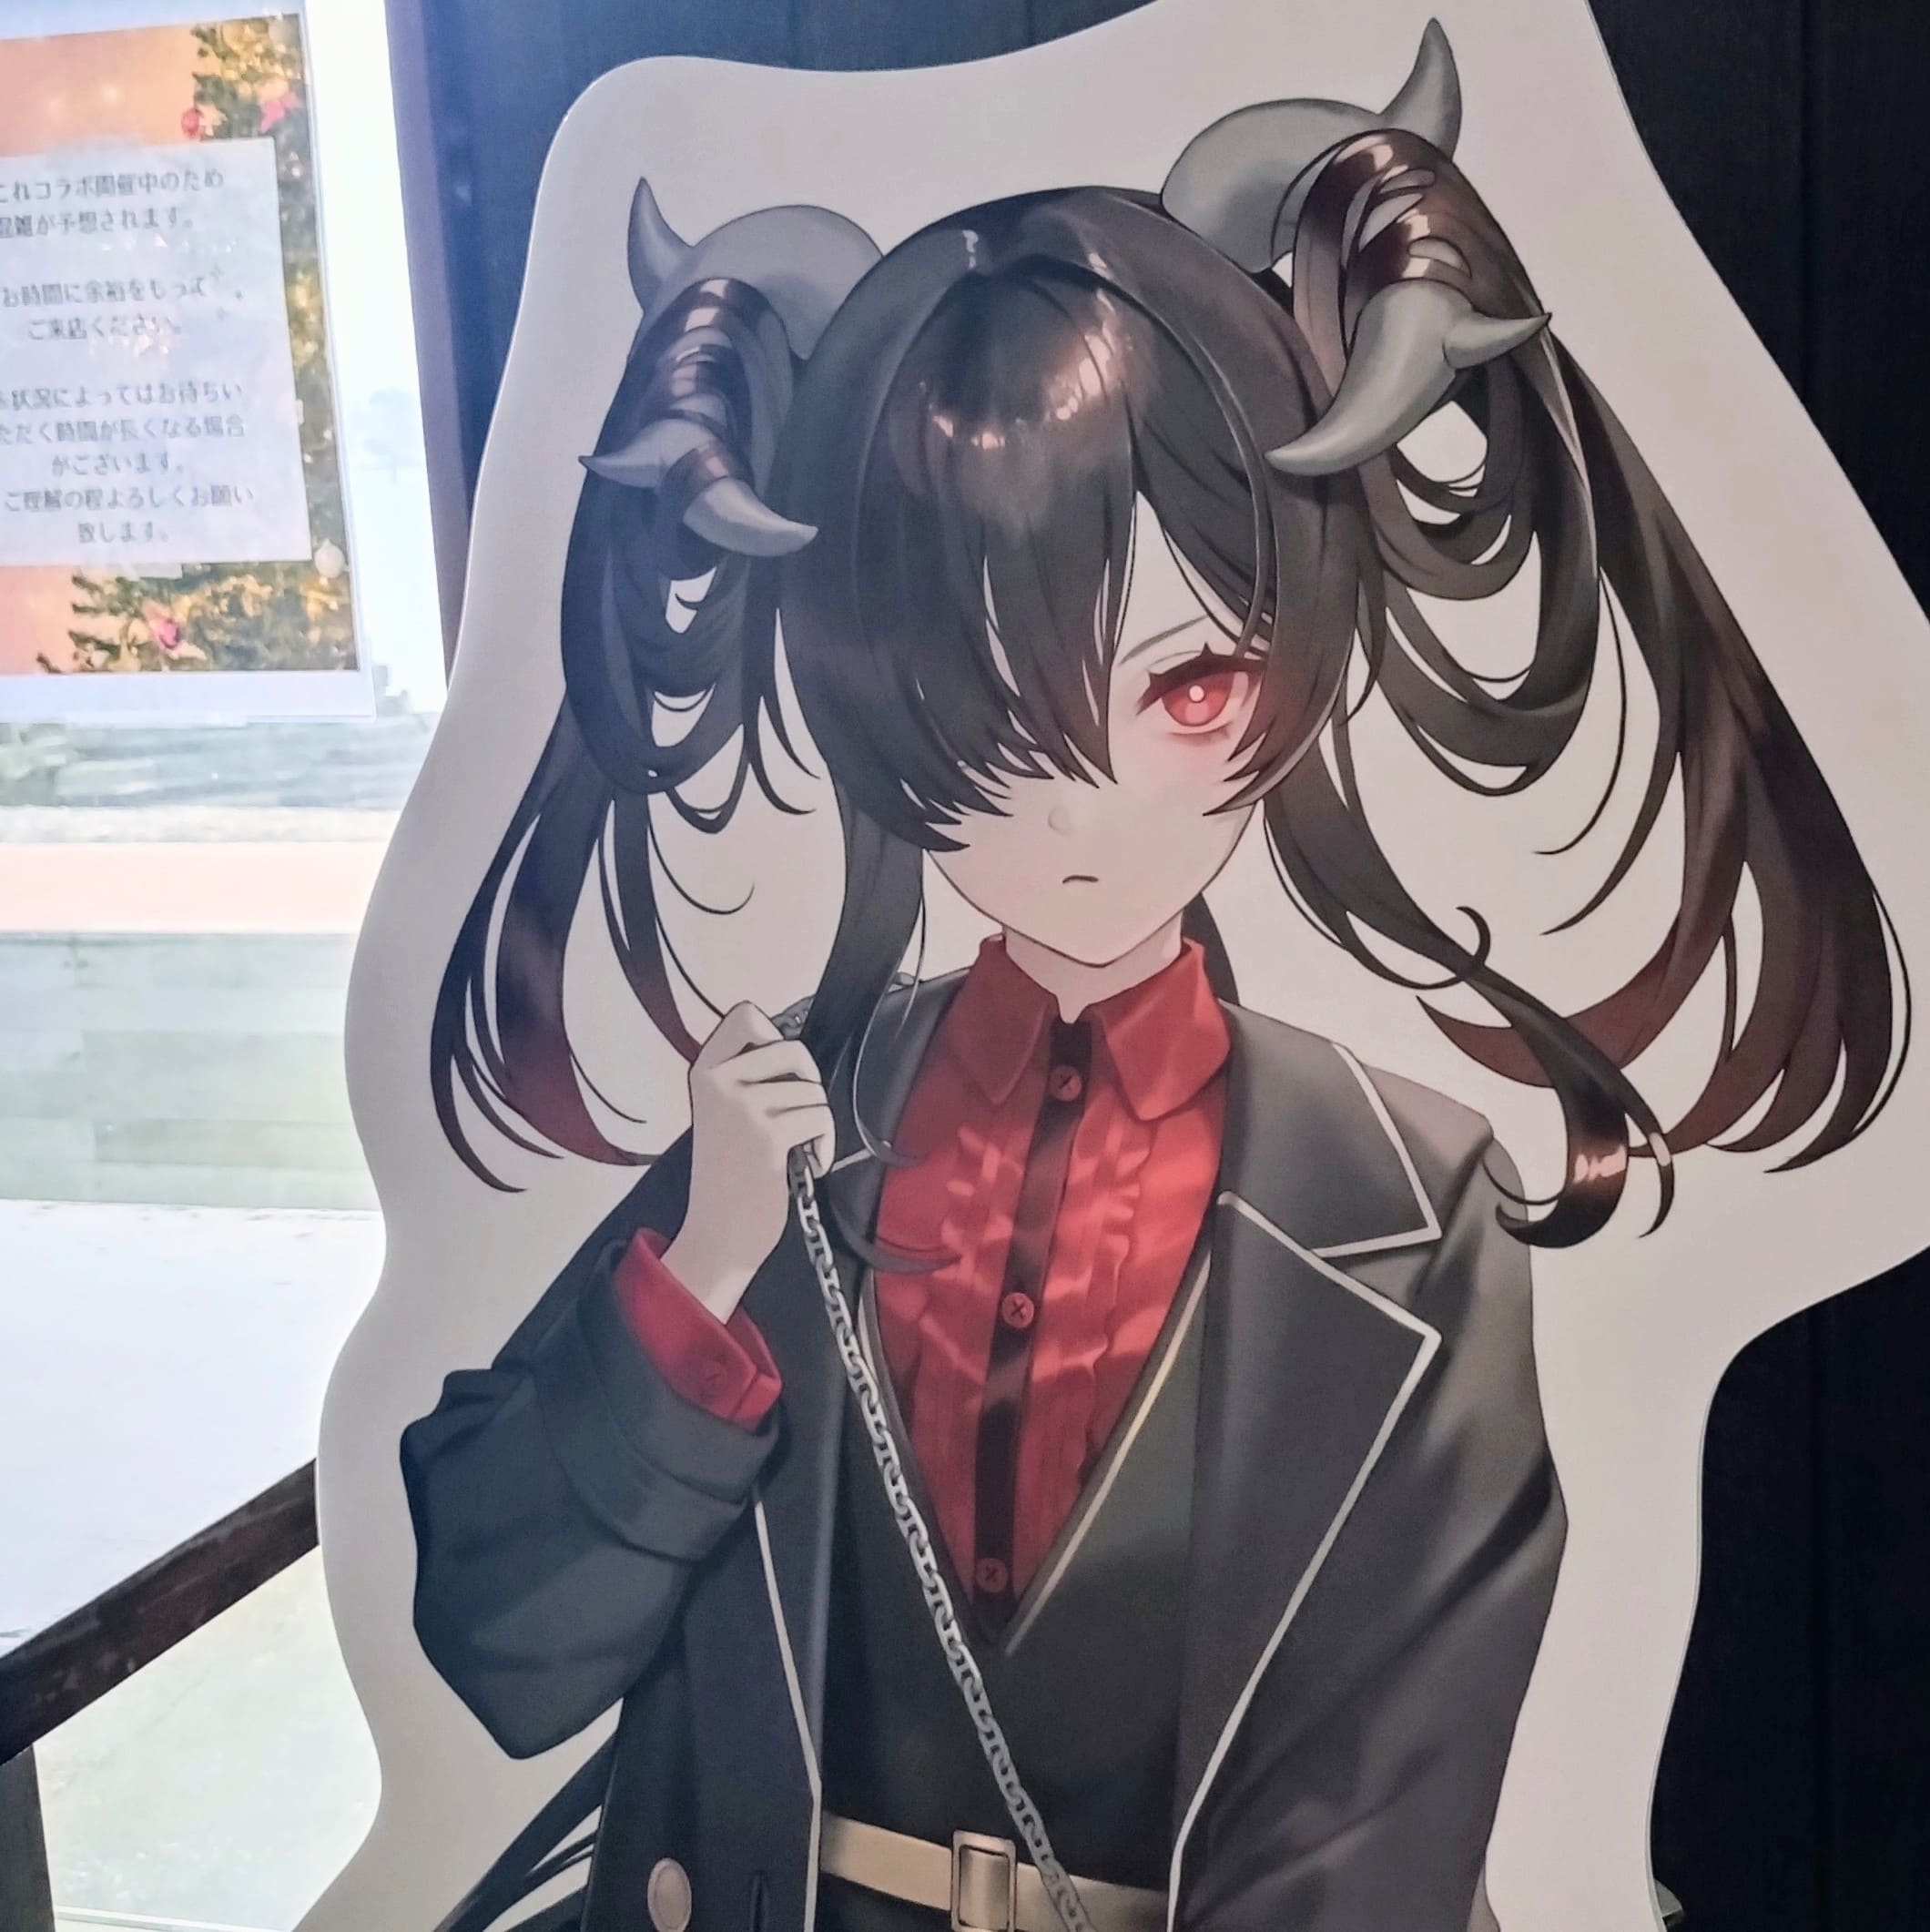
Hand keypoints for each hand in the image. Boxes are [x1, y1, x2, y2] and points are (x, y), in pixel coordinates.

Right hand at [660, 1003, 833, 1322]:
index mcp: (704, 1072)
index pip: (745, 1015)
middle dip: (808, 1083)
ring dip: (817, 1122)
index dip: (775, 1036)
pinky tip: (808, 1163)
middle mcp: (717, 1083)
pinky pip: (819, 1118)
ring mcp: (741, 1108)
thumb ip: (746, 1076)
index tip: (779, 1072)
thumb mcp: (722, 1112)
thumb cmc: (730, 1173)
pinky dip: (824, 1144)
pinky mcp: (767, 1136)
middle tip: (799, 1115)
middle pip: (793, 1048)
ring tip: (797, 1148)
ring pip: (812, 1091)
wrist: (719, 1234)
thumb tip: (795, 1050)